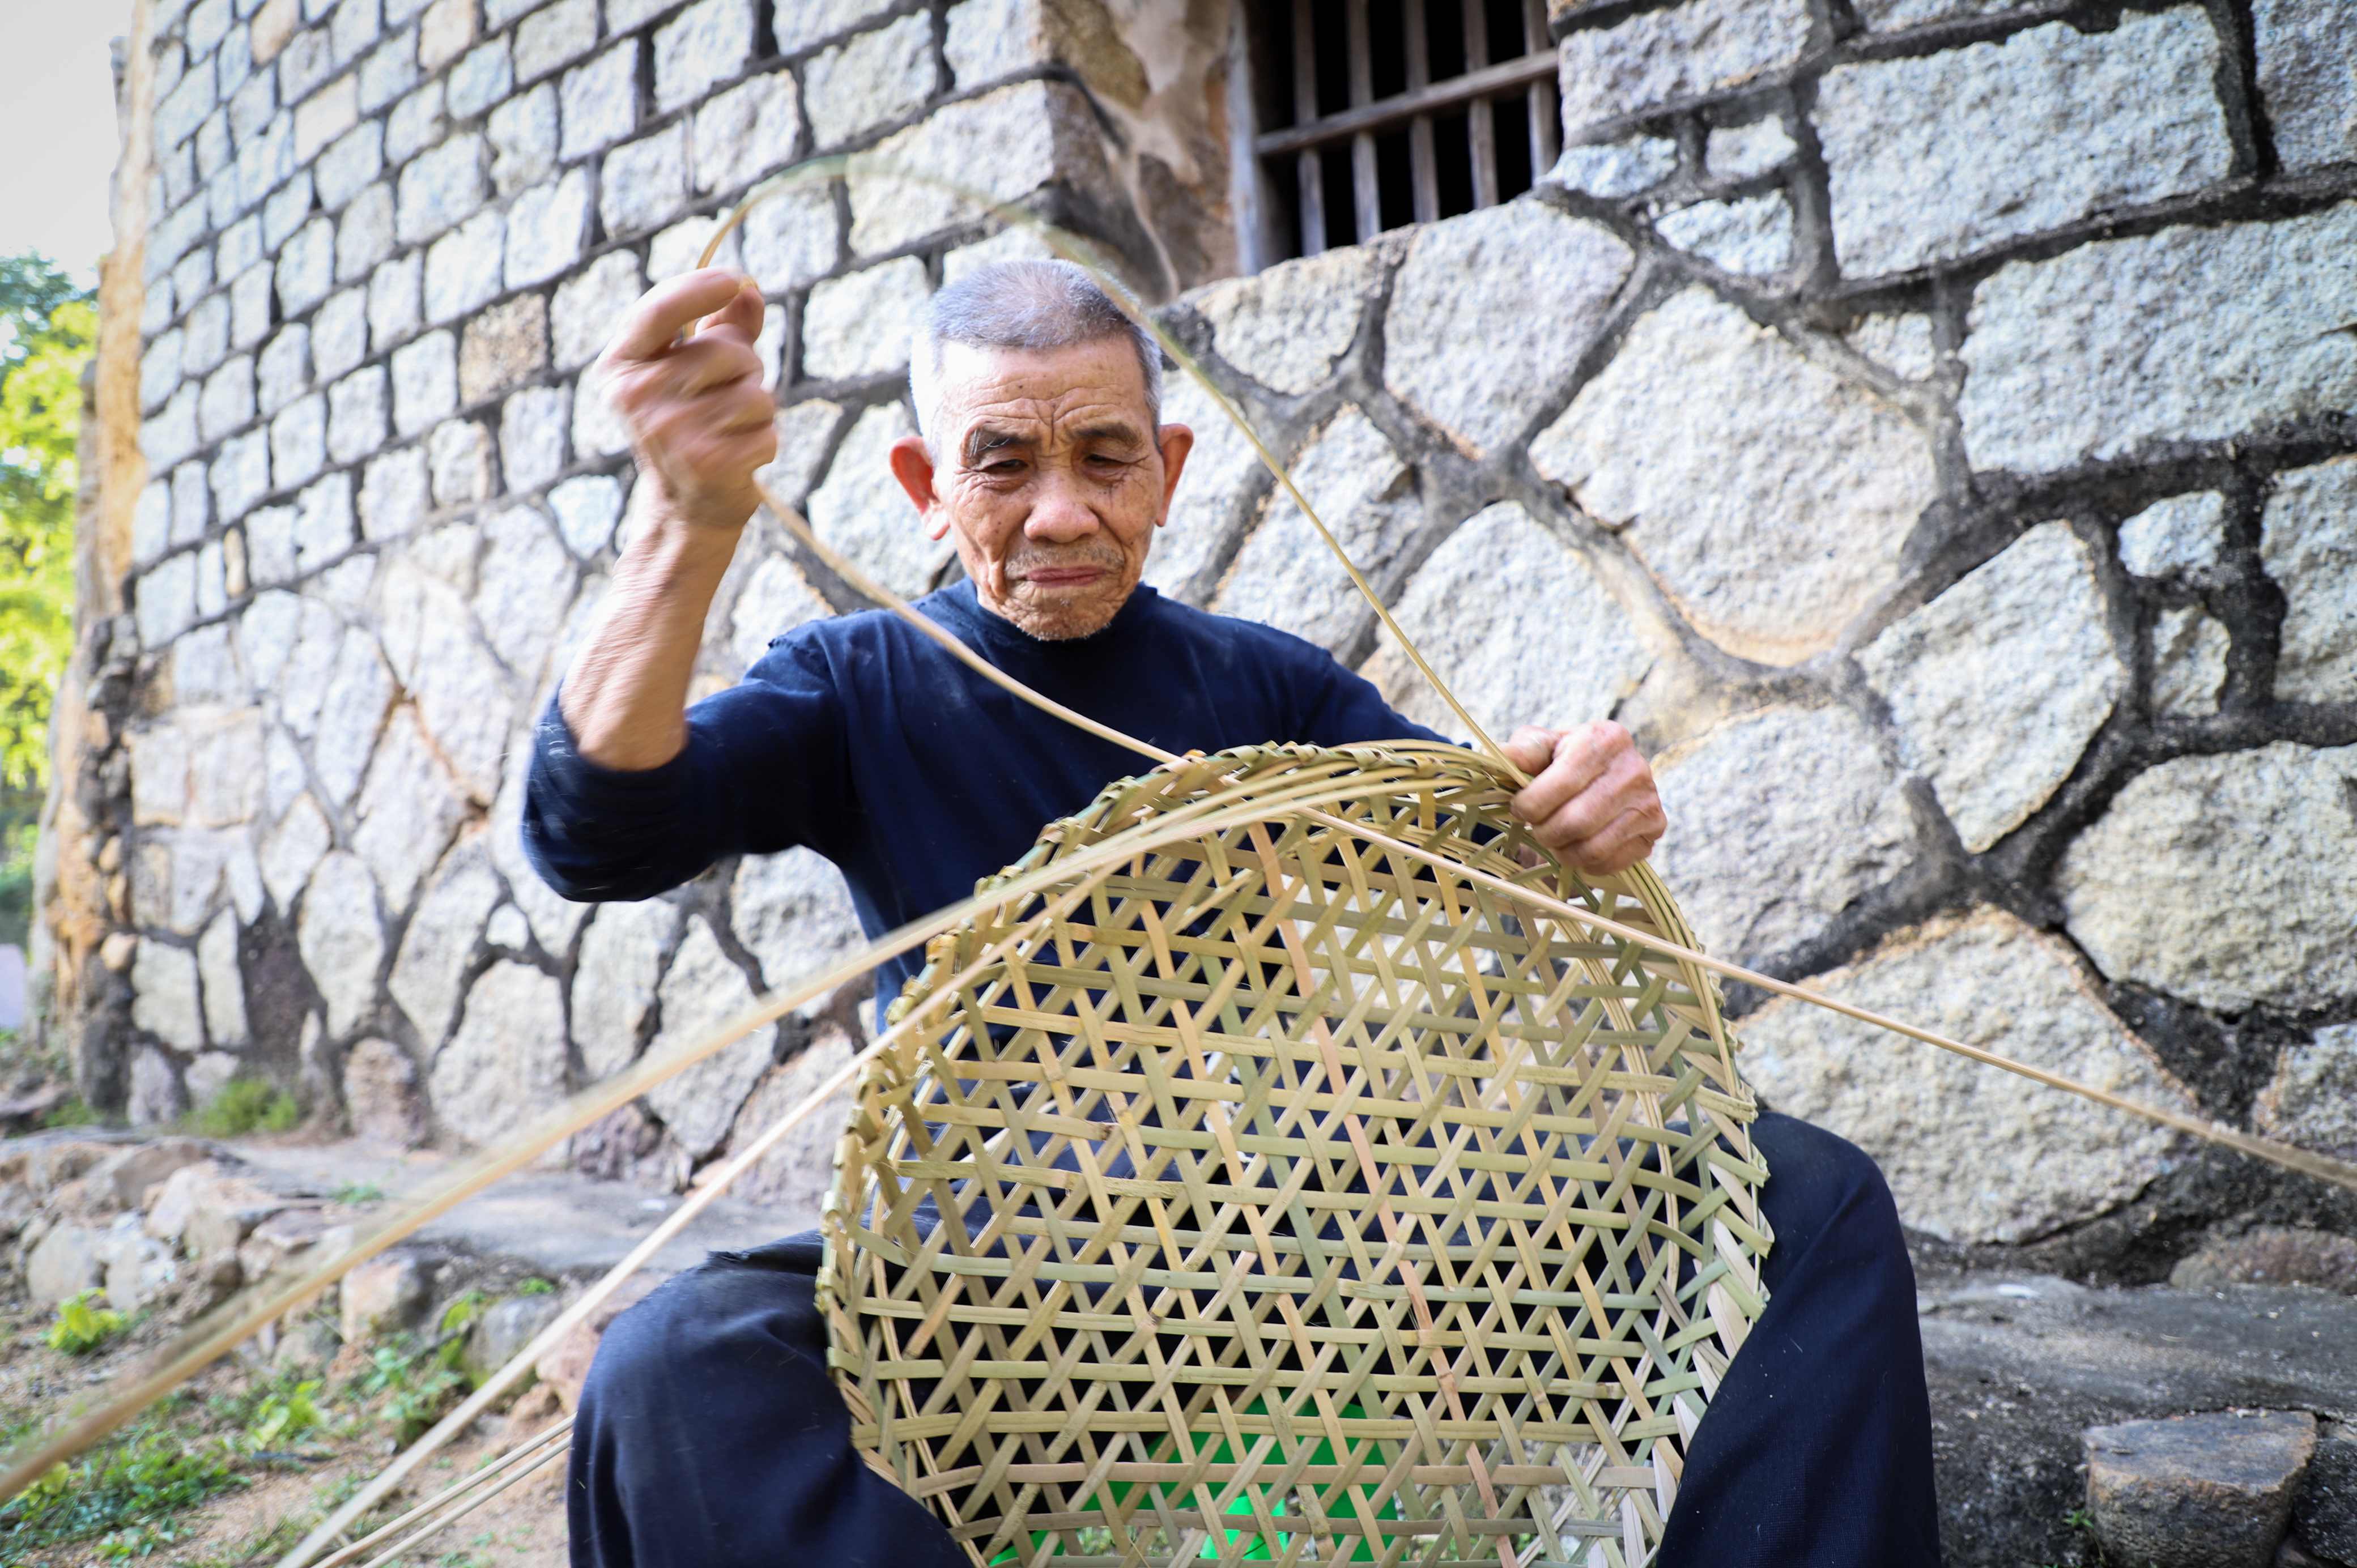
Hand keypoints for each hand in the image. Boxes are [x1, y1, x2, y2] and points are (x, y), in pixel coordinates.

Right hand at [597, 269, 776, 532]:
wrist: (685, 505)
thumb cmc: (692, 422)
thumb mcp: (696, 370)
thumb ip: (723, 327)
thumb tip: (750, 291)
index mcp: (621, 367)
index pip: (659, 310)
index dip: (700, 288)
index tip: (735, 279)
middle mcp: (637, 397)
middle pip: (726, 352)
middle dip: (746, 367)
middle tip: (727, 394)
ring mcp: (670, 433)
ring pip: (755, 394)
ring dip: (759, 409)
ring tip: (731, 428)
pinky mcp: (707, 464)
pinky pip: (768, 431)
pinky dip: (766, 441)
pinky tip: (739, 455)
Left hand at [1501, 721, 1666, 876]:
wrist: (1600, 775)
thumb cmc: (1561, 760)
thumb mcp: (1540, 746)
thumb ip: (1521, 751)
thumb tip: (1502, 757)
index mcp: (1605, 739)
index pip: (1561, 784)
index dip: (1529, 804)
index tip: (1518, 806)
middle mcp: (1635, 769)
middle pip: (1576, 822)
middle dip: (1544, 831)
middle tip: (1535, 826)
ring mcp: (1649, 802)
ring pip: (1591, 848)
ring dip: (1561, 850)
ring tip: (1553, 836)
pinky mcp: (1654, 830)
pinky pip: (1608, 862)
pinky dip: (1583, 862)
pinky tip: (1576, 844)